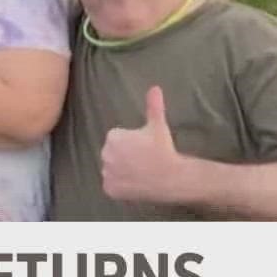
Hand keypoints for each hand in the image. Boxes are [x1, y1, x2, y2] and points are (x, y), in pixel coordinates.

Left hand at [101, 87, 199, 204]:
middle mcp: (105, 154)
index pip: (117, 139)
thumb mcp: (158, 126)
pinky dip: (119, 186)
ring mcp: (106, 173)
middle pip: (112, 154)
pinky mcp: (109, 189)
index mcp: (113, 137)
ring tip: (140, 173)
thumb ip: (153, 106)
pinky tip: (134, 183)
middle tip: (143, 161)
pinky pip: (111, 186)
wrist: (171, 178)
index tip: (144, 148)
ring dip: (121, 171)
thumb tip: (155, 87)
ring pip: (111, 170)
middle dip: (124, 156)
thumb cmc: (163, 150)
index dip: (131, 144)